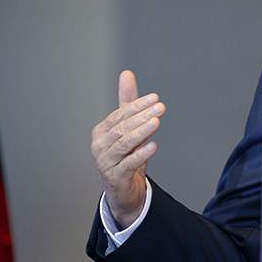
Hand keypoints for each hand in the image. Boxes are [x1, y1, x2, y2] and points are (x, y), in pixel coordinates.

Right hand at [91, 70, 165, 227]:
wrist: (122, 188)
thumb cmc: (124, 153)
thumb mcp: (127, 127)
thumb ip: (127, 102)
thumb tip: (126, 73)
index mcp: (102, 131)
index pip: (120, 115)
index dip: (137, 106)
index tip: (155, 98)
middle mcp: (100, 146)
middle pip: (122, 128)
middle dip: (141, 116)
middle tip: (160, 107)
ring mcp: (106, 162)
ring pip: (124, 144)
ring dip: (141, 132)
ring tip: (156, 122)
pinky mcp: (115, 177)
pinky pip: (128, 163)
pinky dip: (141, 154)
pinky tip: (154, 146)